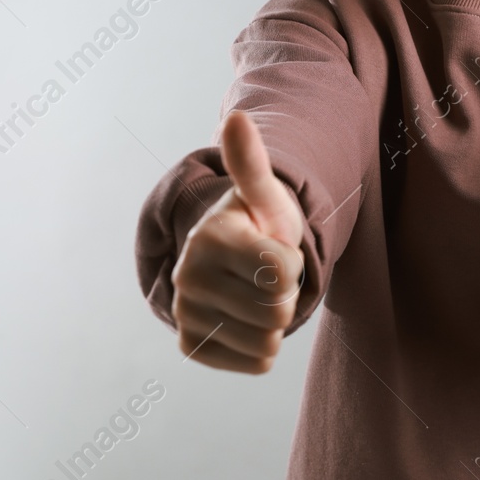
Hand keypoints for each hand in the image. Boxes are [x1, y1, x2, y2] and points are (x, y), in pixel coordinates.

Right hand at [172, 109, 305, 373]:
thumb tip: (236, 117)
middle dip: (286, 292)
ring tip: (258, 293)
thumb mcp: (264, 194)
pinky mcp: (192, 347)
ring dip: (276, 320)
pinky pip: (258, 362)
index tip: (275, 247)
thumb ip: (252, 163)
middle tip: (268, 274)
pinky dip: (264, 346)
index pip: (284, 271)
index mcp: (210, 238)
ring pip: (270, 340)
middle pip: (279, 309)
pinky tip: (248, 319)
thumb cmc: (259, 223)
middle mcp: (188, 278)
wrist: (235, 260)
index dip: (293, 261)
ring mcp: (186, 315)